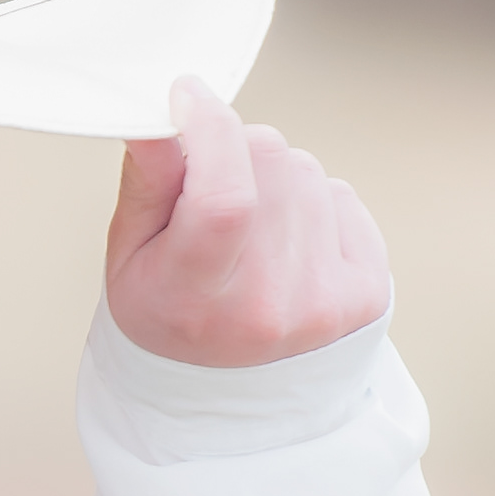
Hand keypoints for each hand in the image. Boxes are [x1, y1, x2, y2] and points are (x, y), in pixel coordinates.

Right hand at [104, 76, 392, 367]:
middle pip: (268, 162)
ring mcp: (325, 302)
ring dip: (275, 182)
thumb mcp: (129, 258)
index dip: (209, 129)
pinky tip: (286, 246)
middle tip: (210, 190)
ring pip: (306, 172)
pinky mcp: (366, 294)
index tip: (188, 97)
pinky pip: (343, 197)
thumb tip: (162, 116)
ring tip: (250, 233)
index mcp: (196, 299)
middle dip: (235, 150)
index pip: (224, 197)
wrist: (227, 398)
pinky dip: (313, 207)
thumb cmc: (169, 317)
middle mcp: (269, 306)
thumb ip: (146, 183)